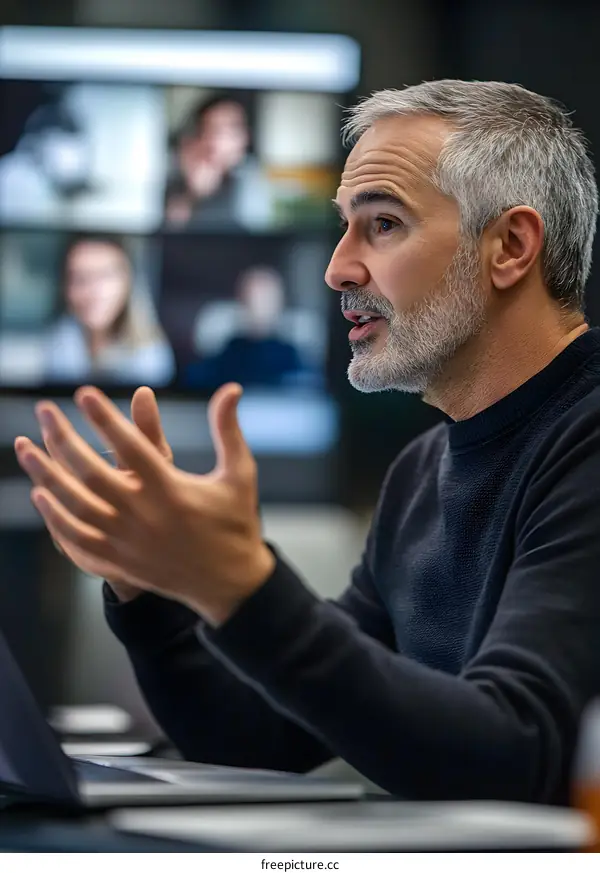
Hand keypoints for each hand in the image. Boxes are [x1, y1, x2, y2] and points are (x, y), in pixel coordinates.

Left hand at [14, 383, 274, 624]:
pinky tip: (40, 494)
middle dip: (62, 437)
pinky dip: (55, 517)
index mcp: (171, 490)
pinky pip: (76, 539)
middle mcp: (143, 515)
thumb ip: (228, 430)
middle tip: (43, 409)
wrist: (229, 583)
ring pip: (74, 505)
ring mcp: (126, 542)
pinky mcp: (119, 562)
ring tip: (24, 447)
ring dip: (45, 474)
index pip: (131, 446)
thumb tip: (232, 387)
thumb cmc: (235, 522)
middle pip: (91, 473)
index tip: (83, 393)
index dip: (105, 418)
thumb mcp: (238, 473)